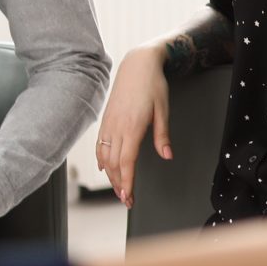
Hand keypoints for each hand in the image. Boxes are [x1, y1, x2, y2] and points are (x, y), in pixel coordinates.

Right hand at [94, 46, 170, 208]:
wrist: (137, 65)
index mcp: (132, 126)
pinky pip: (100, 145)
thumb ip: (162, 135)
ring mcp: (108, 124)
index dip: (127, 181)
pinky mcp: (105, 120)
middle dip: (119, 184)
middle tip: (126, 200)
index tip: (129, 197)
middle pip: (114, 164)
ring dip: (111, 175)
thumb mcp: (163, 110)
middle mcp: (116, 127)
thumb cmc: (153, 86)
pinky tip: (106, 169)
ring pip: (105, 157)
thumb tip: (167, 156)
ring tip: (119, 189)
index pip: (126, 162)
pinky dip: (102, 160)